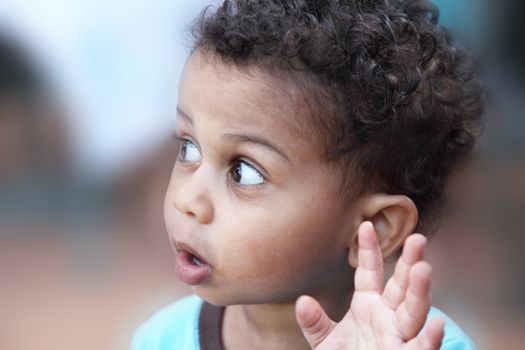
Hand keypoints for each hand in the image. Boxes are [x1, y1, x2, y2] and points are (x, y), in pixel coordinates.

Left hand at [295, 221, 444, 348]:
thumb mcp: (326, 341)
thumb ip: (315, 322)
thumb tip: (302, 301)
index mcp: (368, 305)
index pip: (370, 272)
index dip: (368, 251)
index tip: (365, 226)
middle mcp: (388, 317)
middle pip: (401, 286)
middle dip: (410, 263)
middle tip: (417, 239)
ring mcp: (398, 336)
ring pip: (413, 311)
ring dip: (420, 291)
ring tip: (424, 269)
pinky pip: (419, 348)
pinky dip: (429, 337)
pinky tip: (436, 323)